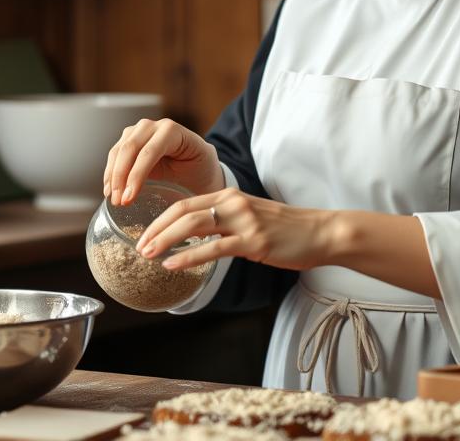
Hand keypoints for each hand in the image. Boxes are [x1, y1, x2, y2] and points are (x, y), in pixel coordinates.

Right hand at [102, 118, 224, 204]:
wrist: (201, 166)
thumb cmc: (202, 173)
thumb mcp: (196, 177)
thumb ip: (181, 185)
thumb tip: (167, 213)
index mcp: (174, 131)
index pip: (149, 151)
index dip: (136, 175)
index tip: (128, 199)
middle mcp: (154, 126)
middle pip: (129, 148)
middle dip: (120, 177)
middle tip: (118, 202)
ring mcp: (140, 131)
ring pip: (118, 150)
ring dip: (112, 176)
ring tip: (113, 199)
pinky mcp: (130, 140)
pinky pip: (115, 154)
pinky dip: (110, 173)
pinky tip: (109, 190)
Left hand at [134, 188, 335, 272]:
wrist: (320, 232)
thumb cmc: (286, 228)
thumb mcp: (250, 216)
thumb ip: (224, 221)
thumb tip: (195, 237)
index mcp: (229, 195)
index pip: (184, 203)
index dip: (159, 218)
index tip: (143, 234)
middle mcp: (233, 203)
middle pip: (183, 212)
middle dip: (156, 229)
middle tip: (138, 247)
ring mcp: (244, 221)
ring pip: (194, 226)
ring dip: (166, 240)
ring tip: (148, 255)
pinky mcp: (254, 241)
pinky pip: (214, 248)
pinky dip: (189, 256)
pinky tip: (173, 264)